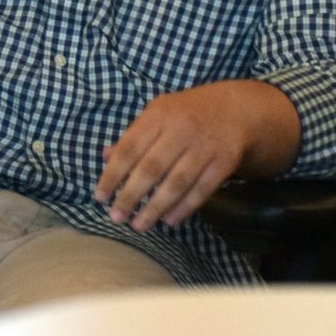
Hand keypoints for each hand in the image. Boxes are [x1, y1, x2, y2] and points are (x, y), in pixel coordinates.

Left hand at [94, 79, 298, 232]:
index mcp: (158, 115)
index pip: (129, 148)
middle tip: (116, 217)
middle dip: (130, 195)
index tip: (100, 197)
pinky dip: (184, 207)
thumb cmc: (186, 115)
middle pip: (151, 167)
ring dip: (155, 207)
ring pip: (176, 182)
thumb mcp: (158, 115)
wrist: (235, 110)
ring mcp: (204, 146)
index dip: (112, 174)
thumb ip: (133, 136)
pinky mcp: (224, 161)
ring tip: (138, 225)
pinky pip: (202, 189)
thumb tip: (105, 157)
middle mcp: (181, 129)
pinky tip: (169, 220)